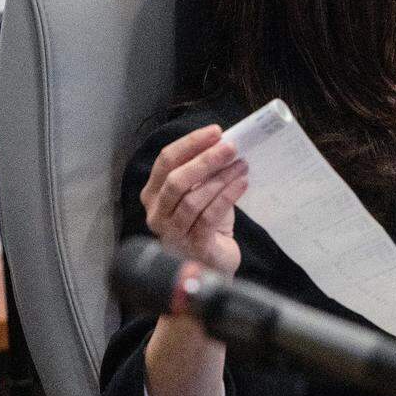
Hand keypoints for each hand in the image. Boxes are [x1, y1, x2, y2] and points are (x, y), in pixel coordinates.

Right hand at [140, 124, 248, 275]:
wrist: (213, 263)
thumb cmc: (206, 224)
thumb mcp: (201, 193)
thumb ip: (204, 172)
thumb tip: (225, 142)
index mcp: (153, 194)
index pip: (165, 162)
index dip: (190, 144)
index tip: (215, 131)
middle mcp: (157, 214)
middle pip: (176, 181)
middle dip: (205, 160)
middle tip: (231, 147)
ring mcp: (173, 232)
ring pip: (193, 199)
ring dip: (221, 178)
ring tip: (241, 165)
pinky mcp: (193, 246)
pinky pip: (209, 216)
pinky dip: (227, 196)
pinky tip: (242, 184)